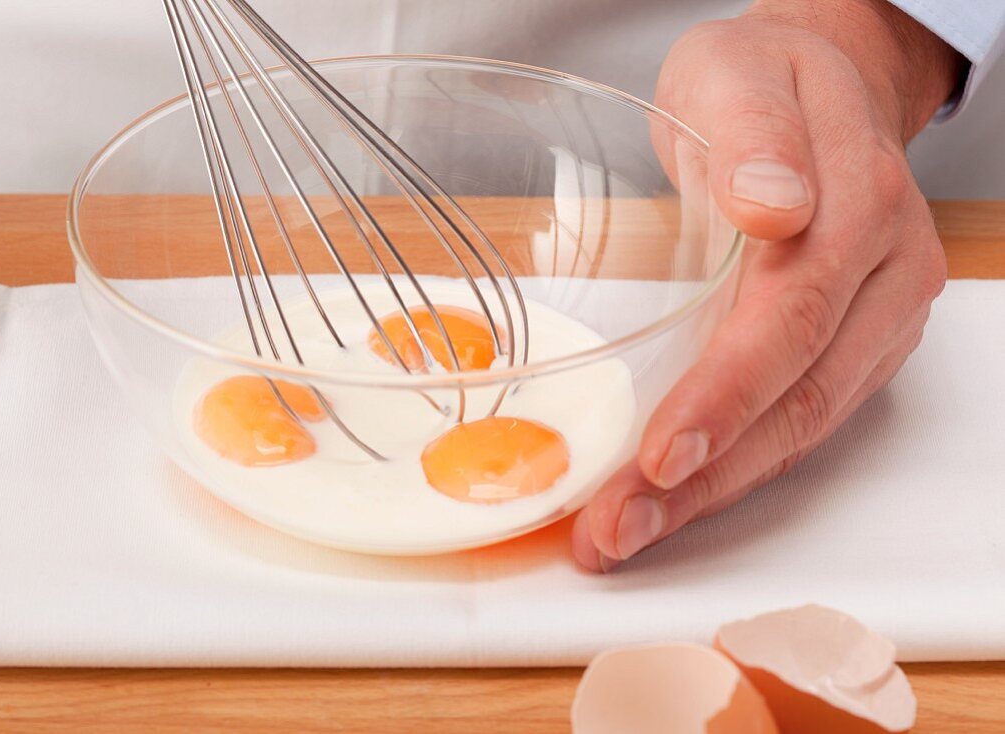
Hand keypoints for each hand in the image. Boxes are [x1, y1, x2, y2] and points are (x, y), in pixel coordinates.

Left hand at [572, 0, 960, 571]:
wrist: (811, 86)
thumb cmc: (755, 82)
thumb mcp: (735, 74)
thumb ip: (753, 134)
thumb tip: (775, 206)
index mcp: (858, 204)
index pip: (792, 317)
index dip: (727, 395)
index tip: (661, 457)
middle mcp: (885, 273)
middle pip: (798, 398)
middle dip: (704, 479)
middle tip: (615, 531)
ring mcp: (877, 317)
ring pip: (802, 428)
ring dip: (712, 493)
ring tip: (626, 534)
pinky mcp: (855, 345)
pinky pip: (800, 421)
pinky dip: (734, 468)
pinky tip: (674, 498)